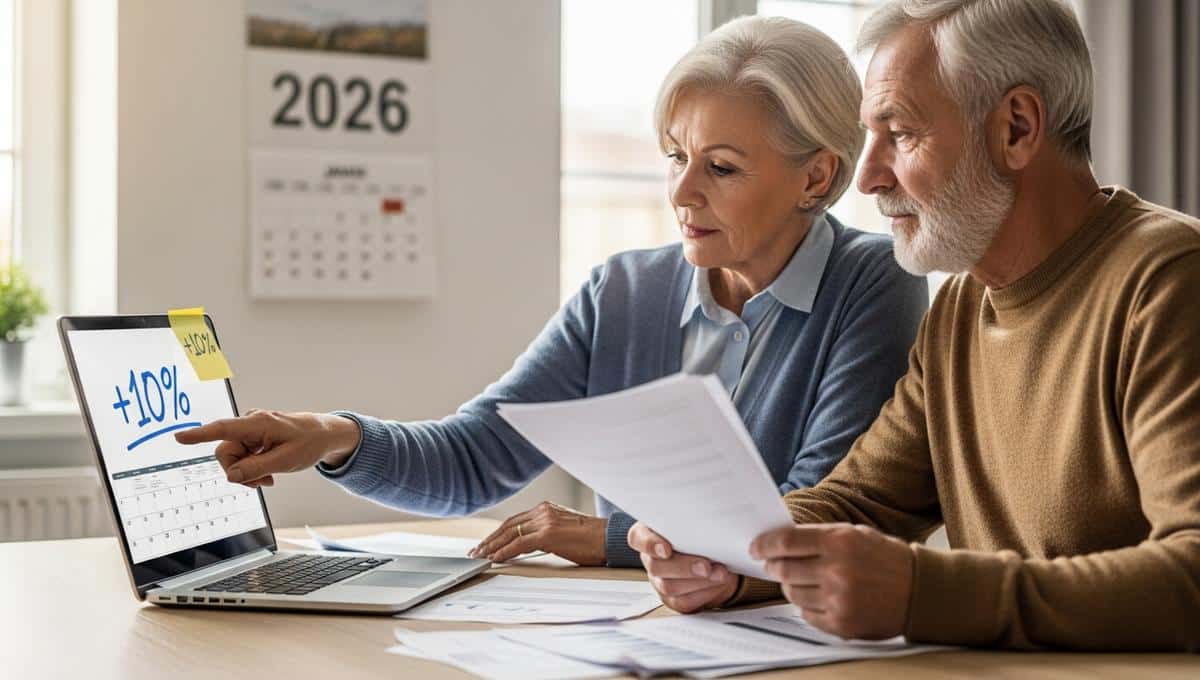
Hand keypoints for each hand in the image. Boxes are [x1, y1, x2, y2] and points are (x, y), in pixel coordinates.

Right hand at [174, 409, 360, 486]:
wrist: (323, 435)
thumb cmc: (309, 443)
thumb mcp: (286, 461)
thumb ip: (257, 468)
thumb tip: (231, 476)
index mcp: (258, 424)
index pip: (223, 429)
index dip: (200, 435)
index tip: (178, 437)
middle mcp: (249, 423)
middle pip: (225, 453)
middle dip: (239, 472)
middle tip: (263, 483)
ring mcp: (249, 431)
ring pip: (232, 459)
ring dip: (247, 473)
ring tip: (269, 478)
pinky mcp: (251, 438)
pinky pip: (240, 458)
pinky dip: (251, 469)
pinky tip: (268, 474)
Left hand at [469, 501, 607, 564]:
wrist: (609, 538)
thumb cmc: (591, 539)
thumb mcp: (564, 532)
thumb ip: (545, 533)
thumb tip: (527, 545)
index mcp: (547, 509)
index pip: (515, 521)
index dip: (498, 533)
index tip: (486, 543)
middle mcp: (543, 511)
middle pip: (508, 525)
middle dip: (490, 540)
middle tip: (476, 551)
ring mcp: (545, 521)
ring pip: (510, 533)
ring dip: (492, 546)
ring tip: (481, 556)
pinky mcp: (548, 534)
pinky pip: (519, 543)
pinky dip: (505, 551)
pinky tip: (496, 558)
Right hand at [628, 521, 736, 611]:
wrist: (715, 557)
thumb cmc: (701, 533)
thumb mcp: (698, 522)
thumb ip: (698, 522)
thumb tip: (722, 531)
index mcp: (650, 533)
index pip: (637, 538)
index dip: (649, 544)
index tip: (666, 549)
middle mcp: (651, 558)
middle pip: (656, 566)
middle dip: (684, 567)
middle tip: (706, 566)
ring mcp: (659, 581)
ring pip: (668, 586)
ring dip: (698, 581)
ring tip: (720, 574)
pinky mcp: (673, 599)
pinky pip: (683, 601)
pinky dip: (704, 593)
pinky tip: (717, 584)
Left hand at [750, 523, 913, 639]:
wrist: (920, 590)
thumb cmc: (886, 558)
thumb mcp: (855, 534)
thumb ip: (819, 536)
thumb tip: (780, 542)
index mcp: (839, 542)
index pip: (785, 542)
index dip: (764, 545)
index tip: (755, 547)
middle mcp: (837, 571)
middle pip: (783, 569)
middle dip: (773, 566)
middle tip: (772, 564)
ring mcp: (838, 600)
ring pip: (792, 593)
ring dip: (790, 586)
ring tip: (802, 580)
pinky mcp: (841, 623)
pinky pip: (806, 614)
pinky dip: (806, 606)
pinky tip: (818, 597)